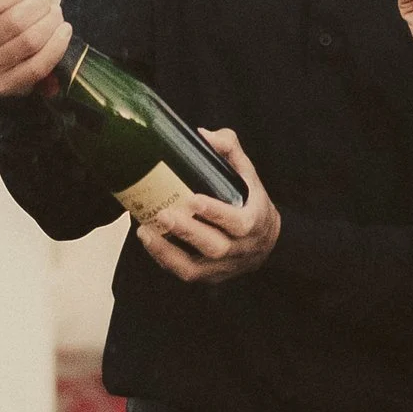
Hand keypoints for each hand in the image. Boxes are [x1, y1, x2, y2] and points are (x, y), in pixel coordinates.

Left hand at [134, 128, 281, 286]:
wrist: (267, 241)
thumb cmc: (252, 202)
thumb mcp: (249, 174)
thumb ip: (229, 150)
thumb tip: (202, 135)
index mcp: (253, 221)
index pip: (238, 223)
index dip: (217, 214)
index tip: (194, 200)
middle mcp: (239, 248)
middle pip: (214, 246)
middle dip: (187, 232)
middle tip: (164, 214)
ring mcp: (223, 266)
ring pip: (195, 267)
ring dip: (167, 252)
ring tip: (145, 232)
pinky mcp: (209, 276)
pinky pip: (185, 273)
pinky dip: (164, 260)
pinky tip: (149, 242)